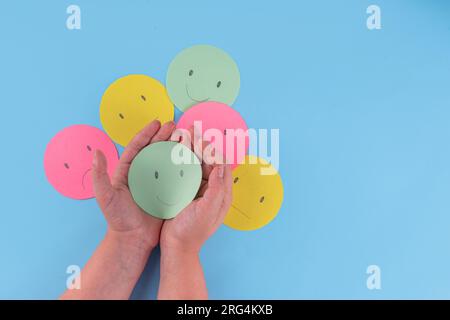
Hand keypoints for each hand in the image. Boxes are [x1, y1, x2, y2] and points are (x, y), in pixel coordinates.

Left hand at [92, 120, 175, 250]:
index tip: (157, 123)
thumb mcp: (105, 196)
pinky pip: (177, 175)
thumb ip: (100, 175)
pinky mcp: (168, 192)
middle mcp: (143, 174)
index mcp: (128, 171)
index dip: (147, 133)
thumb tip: (96, 152)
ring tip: (185, 136)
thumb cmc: (118, 218)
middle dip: (164, 135)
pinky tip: (191, 157)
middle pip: (155, 149)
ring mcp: (157, 182)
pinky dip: (183, 166)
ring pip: (167, 159)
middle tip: (175, 125)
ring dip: (176, 147)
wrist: (133, 239)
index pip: (138, 147)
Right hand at [160, 131, 232, 253]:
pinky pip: (185, 172)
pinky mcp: (187, 192)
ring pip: (196, 164)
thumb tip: (221, 166)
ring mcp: (199, 190)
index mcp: (221, 193)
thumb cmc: (192, 231)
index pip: (220, 165)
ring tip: (181, 136)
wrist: (177, 247)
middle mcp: (212, 189)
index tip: (201, 138)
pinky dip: (181, 161)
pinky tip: (172, 153)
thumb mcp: (207, 211)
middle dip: (200, 145)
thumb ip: (216, 189)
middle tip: (190, 130)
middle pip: (208, 161)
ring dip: (190, 150)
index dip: (212, 150)